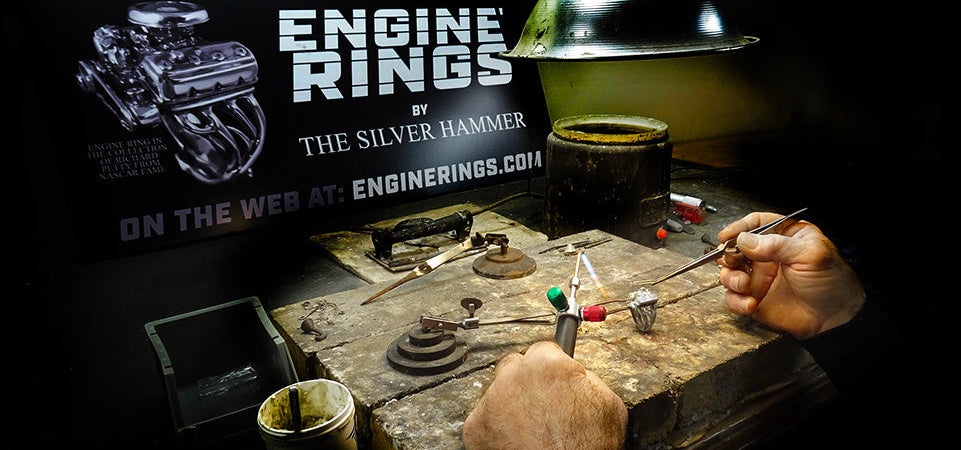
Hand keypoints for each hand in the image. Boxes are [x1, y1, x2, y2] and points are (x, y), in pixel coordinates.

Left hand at [463, 341, 626, 449]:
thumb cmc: (587, 447)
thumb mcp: (609, 403)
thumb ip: (588, 379)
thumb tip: (579, 375)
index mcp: (547, 364)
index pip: (544, 348)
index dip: (551, 366)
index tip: (552, 377)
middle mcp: (514, 376)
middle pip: (515, 365)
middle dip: (527, 380)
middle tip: (541, 403)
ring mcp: (492, 401)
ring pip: (498, 391)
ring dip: (511, 404)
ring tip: (531, 428)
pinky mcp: (476, 426)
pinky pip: (484, 418)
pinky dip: (496, 427)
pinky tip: (516, 439)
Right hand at [717, 212, 864, 338]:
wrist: (836, 319)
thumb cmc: (832, 282)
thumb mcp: (809, 255)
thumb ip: (776, 245)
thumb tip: (745, 240)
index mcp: (784, 237)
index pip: (755, 223)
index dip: (739, 227)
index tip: (727, 236)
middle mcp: (768, 256)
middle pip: (735, 247)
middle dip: (728, 254)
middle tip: (733, 261)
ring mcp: (759, 278)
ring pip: (729, 272)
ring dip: (730, 278)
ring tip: (744, 284)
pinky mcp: (754, 299)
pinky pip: (733, 297)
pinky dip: (736, 301)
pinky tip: (750, 303)